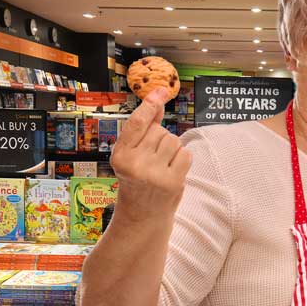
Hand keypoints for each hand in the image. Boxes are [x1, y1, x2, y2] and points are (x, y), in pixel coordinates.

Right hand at [110, 88, 191, 216]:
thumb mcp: (133, 154)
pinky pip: (185, 154)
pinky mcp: (172, 182)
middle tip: (153, 158)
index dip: (149, 105)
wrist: (143, 214)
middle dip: (160, 139)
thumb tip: (157, 98)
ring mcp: (154, 174)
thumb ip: (145, 127)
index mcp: (121, 155)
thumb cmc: (138, 179)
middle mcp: (135, 164)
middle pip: (159, 131)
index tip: (160, 90)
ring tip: (162, 164)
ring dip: (172, 149)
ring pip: (173, 140)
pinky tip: (172, 170)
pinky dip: (182, 159)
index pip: (137, 123)